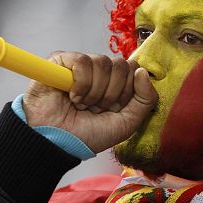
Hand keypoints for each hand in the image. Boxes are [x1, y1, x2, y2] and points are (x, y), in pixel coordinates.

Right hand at [23, 52, 157, 153]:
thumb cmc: (87, 134)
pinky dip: (81, 84)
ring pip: (103, 63)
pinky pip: (82, 61)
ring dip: (94, 92)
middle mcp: (99, 72)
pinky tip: (72, 96)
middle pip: (121, 65)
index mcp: (115, 83)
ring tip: (82, 105)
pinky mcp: (61, 61)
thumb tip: (143, 72)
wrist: (57, 141)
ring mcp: (80, 65)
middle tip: (96, 108)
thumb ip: (146, 100)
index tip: (113, 109)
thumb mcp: (127, 123)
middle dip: (111, 94)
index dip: (127, 91)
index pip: (134, 69)